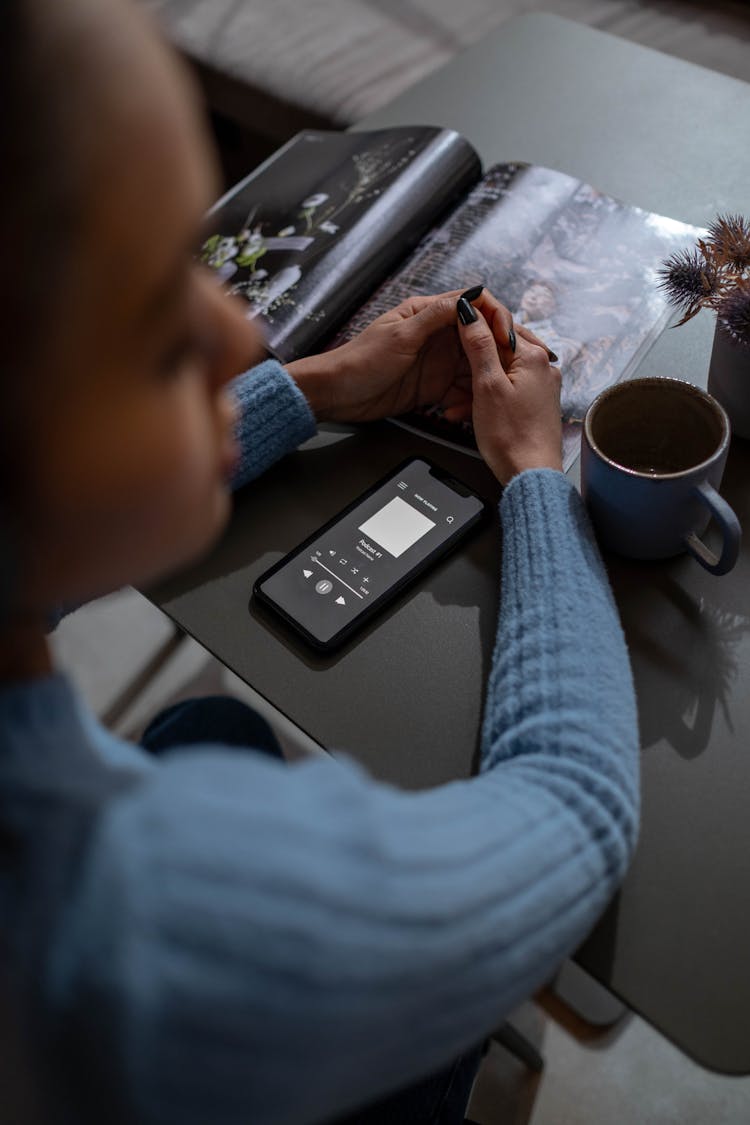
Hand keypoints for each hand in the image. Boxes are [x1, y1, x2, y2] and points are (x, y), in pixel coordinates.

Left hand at [286, 290, 493, 423]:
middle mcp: (438, 335)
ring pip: (476, 366)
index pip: (474, 306)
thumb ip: (436, 317)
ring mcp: (437, 362)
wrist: (337, 395)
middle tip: (520, 369)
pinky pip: (461, 391)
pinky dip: (469, 401)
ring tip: (498, 394)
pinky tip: (469, 411)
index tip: (506, 338)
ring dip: (487, 379)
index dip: (496, 318)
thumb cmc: (359, 361)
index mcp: (428, 313)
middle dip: (502, 352)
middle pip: (481, 338)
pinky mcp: (433, 387)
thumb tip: (470, 297)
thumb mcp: (400, 336)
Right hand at [458, 304, 561, 484]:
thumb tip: (470, 312)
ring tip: (455, 401)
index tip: (451, 321)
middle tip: (448, 362)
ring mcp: (540, 387)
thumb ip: (479, 345)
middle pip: (499, 347)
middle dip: (470, 359)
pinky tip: (467, 412)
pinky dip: (485, 397)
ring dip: (473, 383)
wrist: (530, 475)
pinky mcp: (534, 404)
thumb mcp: (487, 385)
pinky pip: (505, 390)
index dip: (473, 322)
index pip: (499, 323)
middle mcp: (542, 367)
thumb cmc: (511, 437)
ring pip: (499, 371)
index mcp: (533, 356)